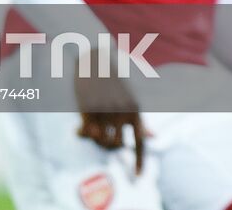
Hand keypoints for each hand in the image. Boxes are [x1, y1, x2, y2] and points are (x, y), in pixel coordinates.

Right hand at [75, 53, 149, 174]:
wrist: (93, 56)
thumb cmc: (113, 77)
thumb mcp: (130, 97)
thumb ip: (139, 119)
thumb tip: (153, 137)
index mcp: (135, 109)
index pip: (140, 142)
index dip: (139, 161)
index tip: (137, 175)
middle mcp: (121, 112)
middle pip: (117, 144)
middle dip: (109, 144)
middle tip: (101, 137)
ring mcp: (103, 110)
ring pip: (101, 139)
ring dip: (95, 138)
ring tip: (89, 129)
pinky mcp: (86, 108)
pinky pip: (86, 132)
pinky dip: (83, 132)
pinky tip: (78, 126)